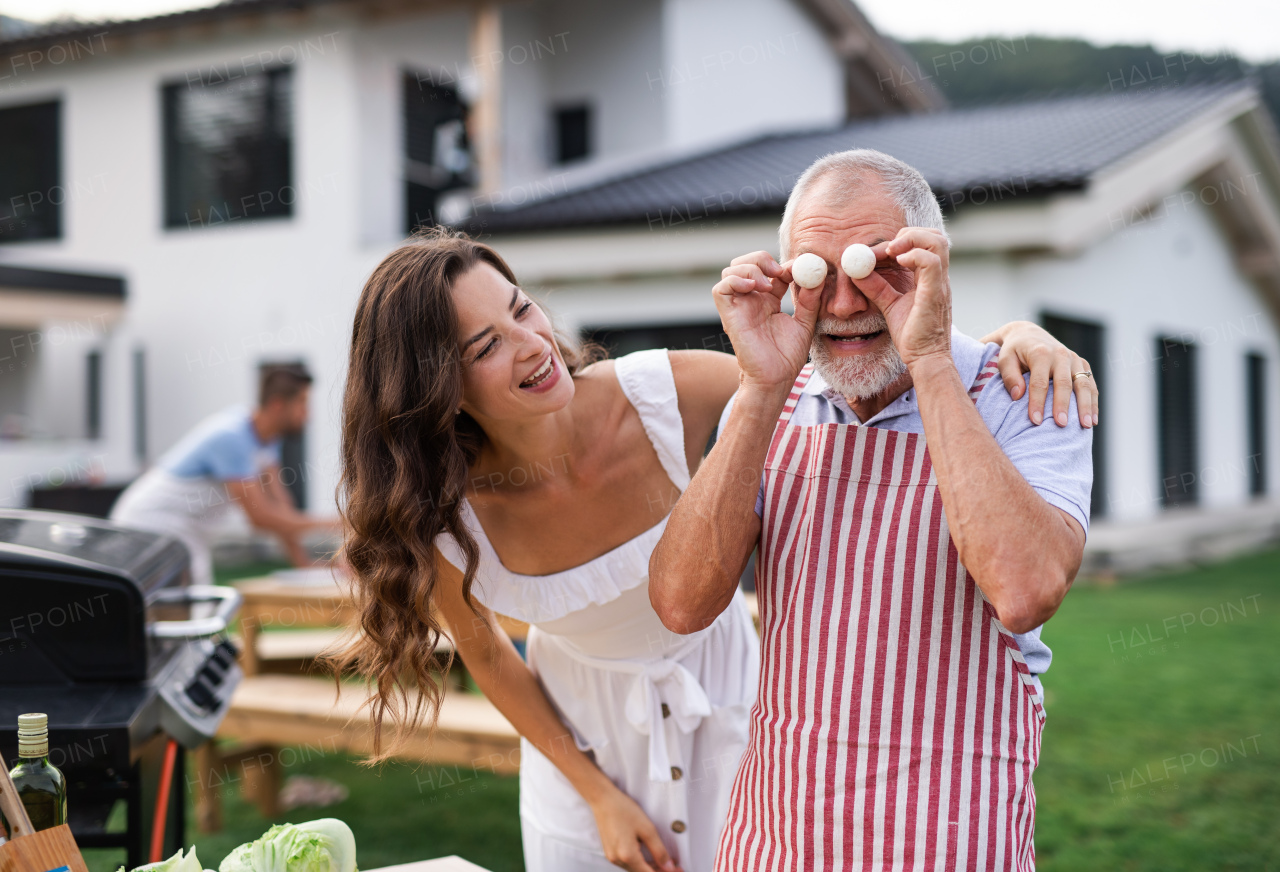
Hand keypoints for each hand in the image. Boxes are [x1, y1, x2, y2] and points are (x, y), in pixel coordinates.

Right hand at [589, 786, 681, 871]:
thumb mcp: (647, 829)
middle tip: (675, 866)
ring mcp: (612, 857)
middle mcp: (617, 860)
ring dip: (650, 868)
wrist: (603, 799)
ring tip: (664, 861)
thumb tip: (668, 866)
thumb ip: (659, 850)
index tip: (678, 870)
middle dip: (659, 871)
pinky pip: (628, 863)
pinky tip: (649, 857)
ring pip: (635, 869)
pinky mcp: (610, 852)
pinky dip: (640, 863)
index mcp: (627, 856)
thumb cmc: (623, 809)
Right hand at [713, 251, 820, 391]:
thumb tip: (818, 275)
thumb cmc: (787, 357)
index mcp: (769, 300)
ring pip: (732, 269)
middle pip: (747, 262)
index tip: (799, 269)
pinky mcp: (729, 315)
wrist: (775, 379)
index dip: (783, 264)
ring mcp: (739, 306)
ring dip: (750, 268)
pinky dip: (735, 280)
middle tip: (780, 272)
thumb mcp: (805, 323)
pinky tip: (754, 288)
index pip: (770, 269)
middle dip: (762, 259)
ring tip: (768, 284)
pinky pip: (721, 288)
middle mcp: (751, 300)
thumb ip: (810, 299)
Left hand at [853, 228, 953, 368]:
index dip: (902, 241)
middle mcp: (939, 277)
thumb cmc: (911, 335)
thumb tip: (856, 272)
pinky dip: (914, 255)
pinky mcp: (935, 293)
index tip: (877, 251)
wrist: (924, 358)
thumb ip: (876, 287)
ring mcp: (939, 284)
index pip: (925, 245)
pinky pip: (931, 263)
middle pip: (936, 237)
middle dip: (910, 234)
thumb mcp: (889, 304)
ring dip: (912, 239)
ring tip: (892, 251)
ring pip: (937, 243)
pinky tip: (898, 261)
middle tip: (888, 247)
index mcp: (931, 278)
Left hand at [981, 321, 1097, 427]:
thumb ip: (1010, 376)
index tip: (1035, 421)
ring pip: (1083, 384)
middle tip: (1061, 424)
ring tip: (1085, 426)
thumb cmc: (1014, 351)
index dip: (1037, 402)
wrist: (1029, 335)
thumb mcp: (1005, 359)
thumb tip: (1018, 396)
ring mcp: (1074, 359)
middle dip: (1063, 405)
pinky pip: (1091, 384)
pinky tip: (1093, 420)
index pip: (1039, 382)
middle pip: (1064, 383)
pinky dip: (1093, 402)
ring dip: (1086, 406)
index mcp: (1041, 353)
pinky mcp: (1082, 364)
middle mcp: (1060, 355)